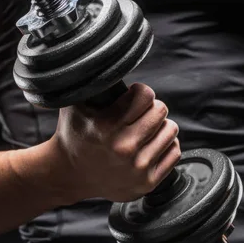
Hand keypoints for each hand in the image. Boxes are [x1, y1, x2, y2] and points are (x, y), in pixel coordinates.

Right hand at [51, 83, 180, 203]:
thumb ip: (89, 84)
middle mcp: (124, 148)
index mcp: (107, 127)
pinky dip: (165, 145)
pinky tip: (149, 145)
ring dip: (160, 126)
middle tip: (139, 113)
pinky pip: (174, 152)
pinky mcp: (147, 182)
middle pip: (161, 111)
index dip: (140, 92)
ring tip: (144, 129)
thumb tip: (103, 60)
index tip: (132, 96)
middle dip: (151, 108)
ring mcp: (137, 168)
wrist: (69, 175)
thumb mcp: (74, 106)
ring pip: (171, 131)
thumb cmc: (73, 135)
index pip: (145, 95)